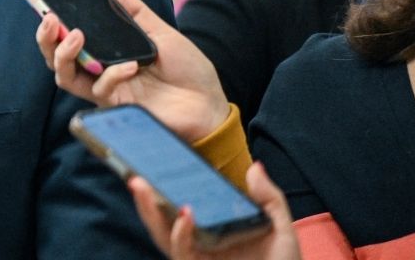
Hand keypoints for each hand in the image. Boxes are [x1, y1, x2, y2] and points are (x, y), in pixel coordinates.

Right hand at [35, 0, 228, 141]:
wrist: (209, 103)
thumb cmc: (188, 70)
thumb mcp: (163, 34)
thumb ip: (138, 14)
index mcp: (109, 52)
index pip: (70, 39)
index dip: (54, 26)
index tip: (48, 7)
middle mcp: (101, 71)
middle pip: (57, 59)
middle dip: (47, 40)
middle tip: (51, 20)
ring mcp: (108, 90)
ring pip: (66, 77)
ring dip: (65, 55)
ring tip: (76, 35)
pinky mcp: (117, 107)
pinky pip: (101, 89)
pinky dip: (112, 75)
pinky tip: (131, 65)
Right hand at [129, 162, 299, 259]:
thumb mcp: (280, 229)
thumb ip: (269, 199)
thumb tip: (254, 167)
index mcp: (212, 231)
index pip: (182, 207)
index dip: (167, 189)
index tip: (156, 165)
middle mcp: (199, 244)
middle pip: (162, 221)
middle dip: (145, 199)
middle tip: (134, 175)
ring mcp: (196, 258)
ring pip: (162, 235)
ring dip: (149, 211)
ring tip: (142, 186)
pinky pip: (181, 252)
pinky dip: (179, 233)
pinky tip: (184, 215)